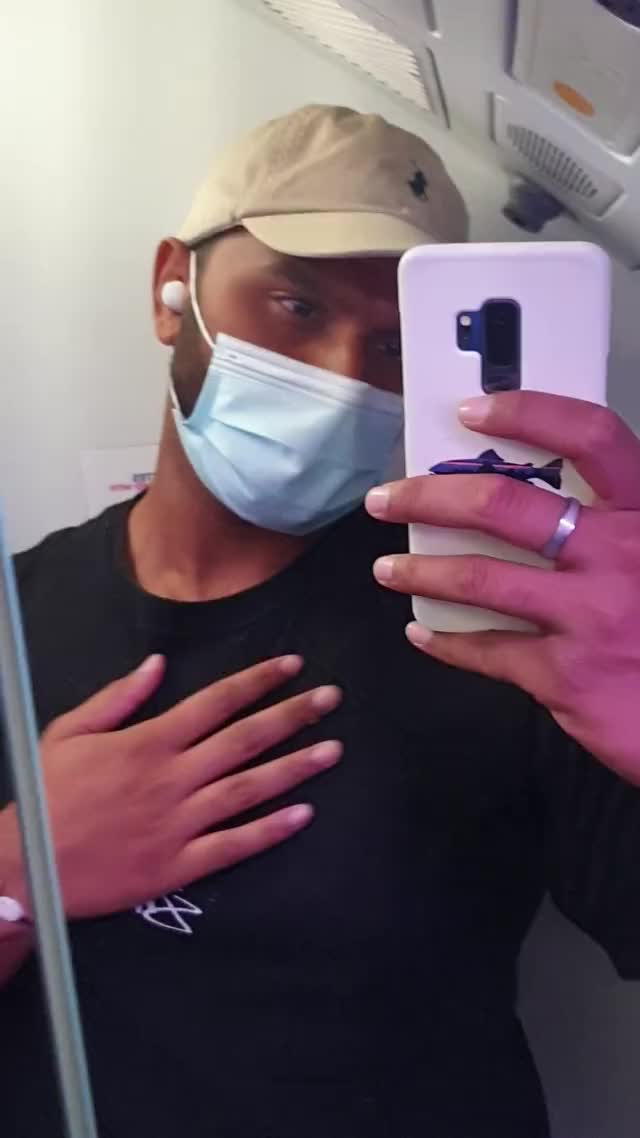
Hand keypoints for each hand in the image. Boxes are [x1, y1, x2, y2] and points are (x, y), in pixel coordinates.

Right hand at [0, 655, 341, 918]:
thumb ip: (118, 697)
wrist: (26, 867)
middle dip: (293, 714)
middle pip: (245, 739)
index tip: (293, 665)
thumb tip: (158, 665)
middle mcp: (173, 777)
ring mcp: (179, 822)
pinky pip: (233, 846)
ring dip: (295, 767)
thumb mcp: (70, 732)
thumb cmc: (47, 794)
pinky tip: (304, 814)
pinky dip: (270, 830)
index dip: (258, 680)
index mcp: (149, 741)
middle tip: (333, 698)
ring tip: (334, 750)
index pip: (217, 701)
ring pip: (249, 789)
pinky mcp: (178, 864)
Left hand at [366, 392, 639, 783]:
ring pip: (478, 577)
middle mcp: (619, 556)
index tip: (473, 410)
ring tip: (387, 568)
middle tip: (388, 500)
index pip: (590, 437)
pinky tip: (425, 635)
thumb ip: (619, 525)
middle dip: (430, 497)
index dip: (528, 412)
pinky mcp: (566, 676)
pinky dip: (447, 643)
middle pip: (505, 504)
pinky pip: (488, 652)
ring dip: (420, 570)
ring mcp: (589, 617)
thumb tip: (546, 501)